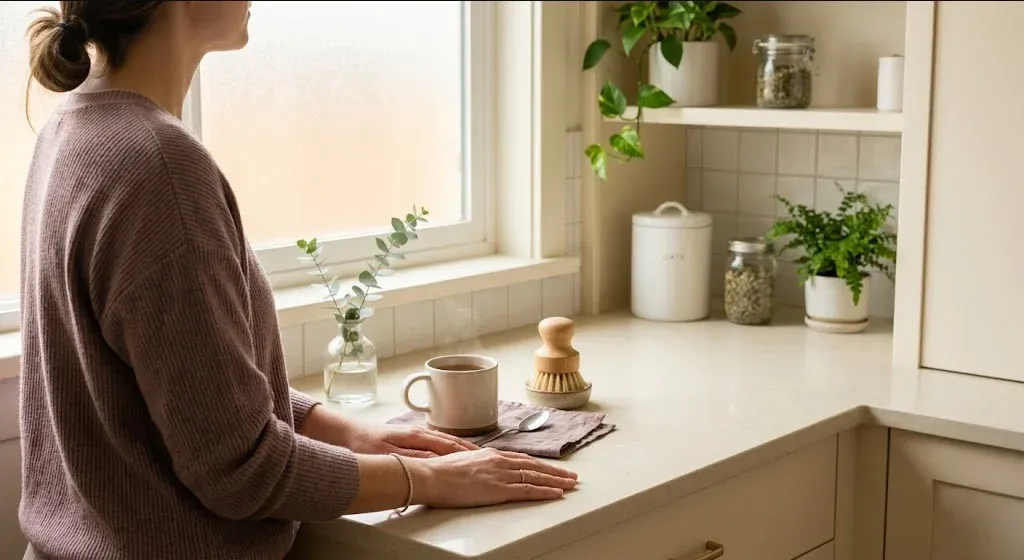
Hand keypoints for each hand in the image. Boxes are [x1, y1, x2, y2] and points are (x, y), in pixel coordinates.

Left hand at [345, 423, 477, 458]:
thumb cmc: (363, 445)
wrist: (343, 433)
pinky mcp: (409, 437)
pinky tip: (455, 451)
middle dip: (472, 450)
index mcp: (417, 436)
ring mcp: (415, 433)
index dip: (468, 454)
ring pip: (446, 441)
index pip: (449, 445)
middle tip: (492, 458)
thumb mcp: (389, 454)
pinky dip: (451, 446)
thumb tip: (440, 460)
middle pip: (452, 442)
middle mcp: (419, 432)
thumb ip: (415, 457)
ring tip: (479, 455)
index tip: (485, 461)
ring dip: (463, 447)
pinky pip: (437, 441)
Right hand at [408, 448, 578, 507]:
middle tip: (571, 476)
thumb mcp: (463, 462)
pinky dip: (545, 491)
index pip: (522, 459)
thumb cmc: (440, 472)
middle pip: (534, 466)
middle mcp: (500, 462)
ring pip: (536, 477)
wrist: (432, 476)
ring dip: (556, 481)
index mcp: (491, 455)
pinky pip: (528, 490)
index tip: (551, 468)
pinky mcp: (499, 489)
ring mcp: (501, 475)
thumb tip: (481, 471)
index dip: (539, 464)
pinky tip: (556, 493)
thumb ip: (477, 465)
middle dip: (554, 471)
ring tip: (570, 484)